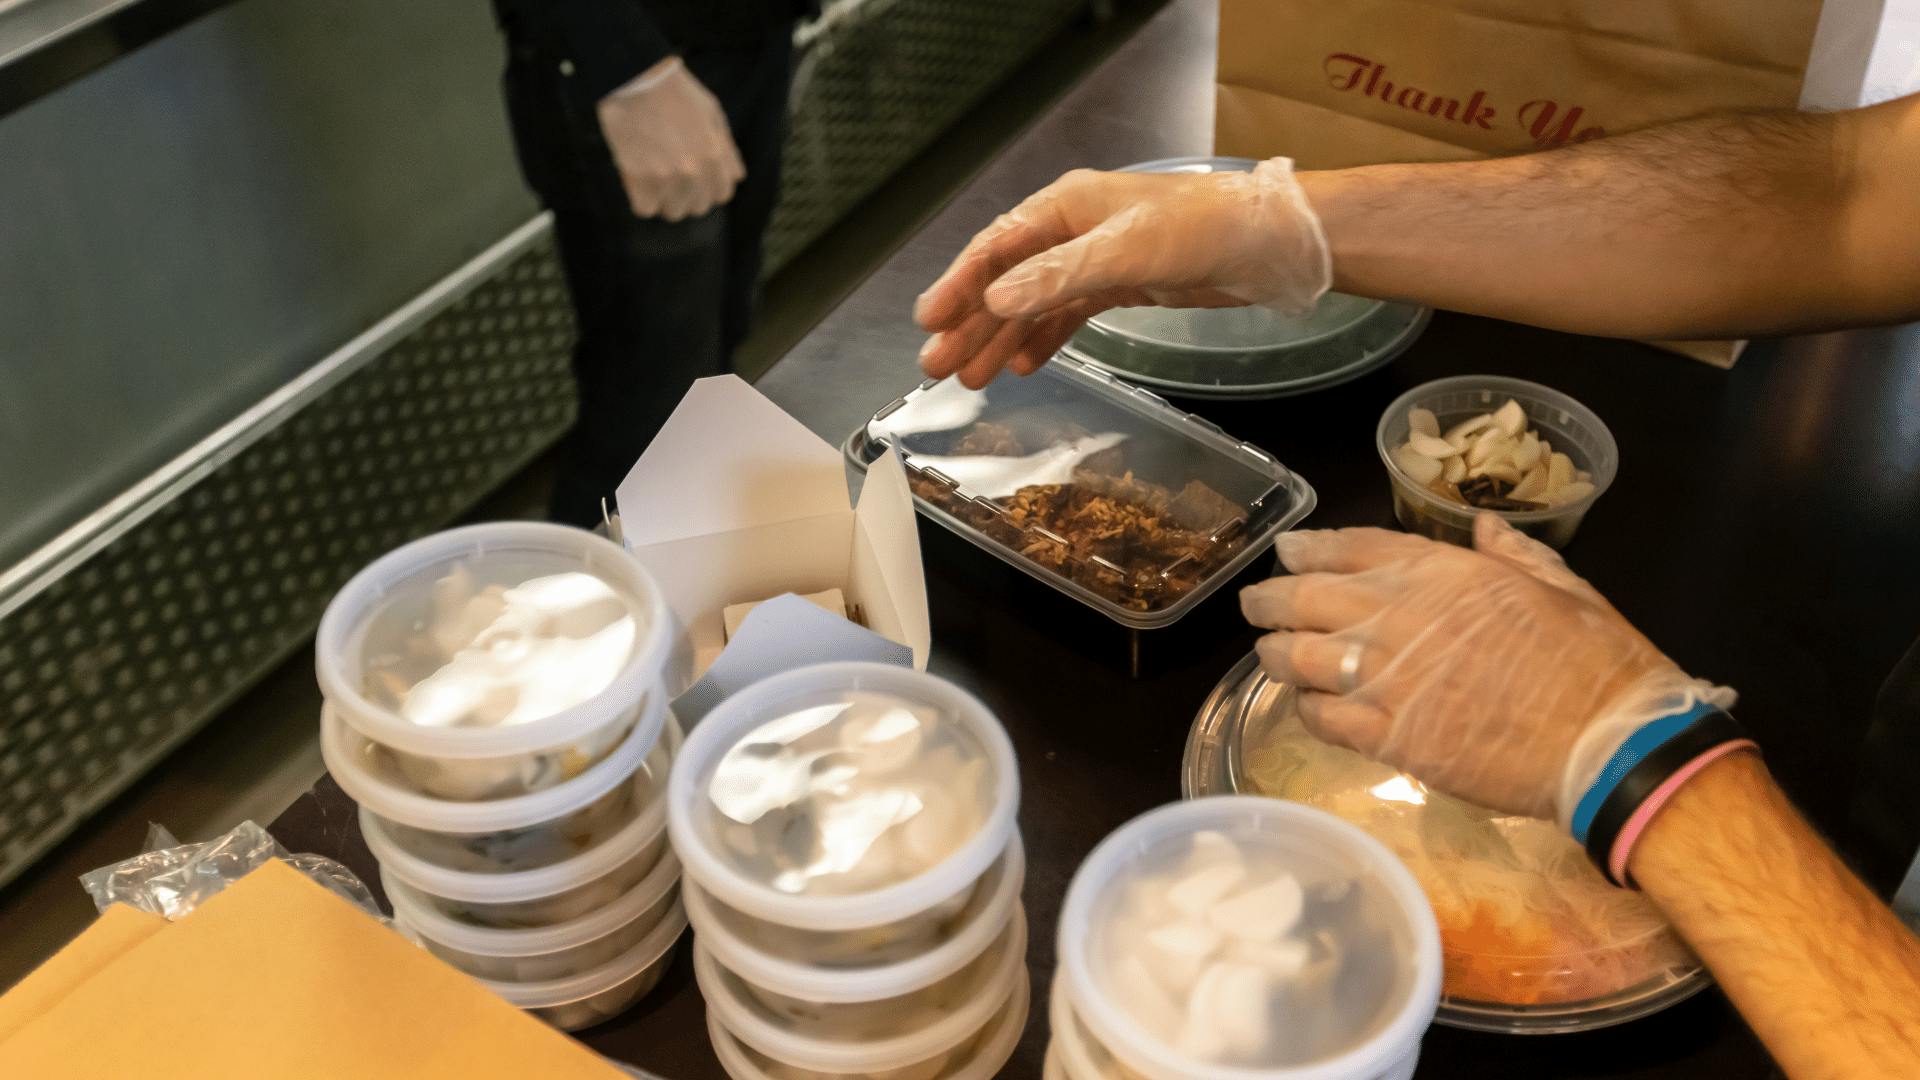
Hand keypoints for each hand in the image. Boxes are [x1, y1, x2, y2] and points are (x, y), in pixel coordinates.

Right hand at [597, 57, 744, 221]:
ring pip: (672, 212)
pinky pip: (644, 209)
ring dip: (662, 198)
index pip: (722, 194)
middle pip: (697, 207)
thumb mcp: (713, 114)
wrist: (636, 78)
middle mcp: (696, 171)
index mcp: (716, 156)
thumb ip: (726, 149)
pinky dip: (639, 198)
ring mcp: (669, 177)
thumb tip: (736, 177)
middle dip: (685, 194)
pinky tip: (636, 178)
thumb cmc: (674, 92)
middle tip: (668, 175)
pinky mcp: (641, 179)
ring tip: (651, 175)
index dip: (706, 186)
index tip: (692, 178)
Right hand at [911, 158, 1330, 388]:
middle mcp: (1072, 231)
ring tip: (971, 378)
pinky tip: (1022, 366)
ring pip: (1033, 304)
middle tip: (936, 367)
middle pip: (1007, 282)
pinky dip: (1043, 340)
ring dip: (1001, 339)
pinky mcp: (1120, 286)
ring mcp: (1095, 260)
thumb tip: (994, 301)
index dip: (958, 285)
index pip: (996, 250)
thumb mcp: (1125, 251)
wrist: (1270, 242)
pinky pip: (1067, 316)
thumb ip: (1058, 276)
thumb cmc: (1201, 229)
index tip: (927, 322)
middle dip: (970, 324)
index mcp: (1065, 208)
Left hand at [1240, 515, 1729, 821]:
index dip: (1310, 549)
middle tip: (1255, 604)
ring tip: (1268, 654)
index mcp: (1442, 572)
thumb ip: (1512, 553)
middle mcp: (1400, 616)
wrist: (1606, 741)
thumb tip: (1483, 529)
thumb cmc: (1594, 659)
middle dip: (1272, 599)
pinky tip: (1307, 707)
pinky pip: (1324, 719)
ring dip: (1277, 653)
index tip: (1288, 551)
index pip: (1353, 548)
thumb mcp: (1560, 584)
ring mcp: (1388, 678)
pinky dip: (1307, 709)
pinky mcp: (1389, 737)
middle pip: (1308, 598)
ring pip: (1301, 658)